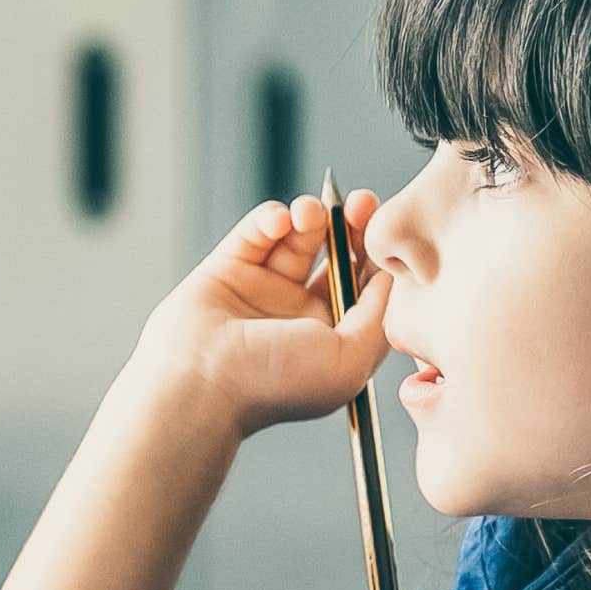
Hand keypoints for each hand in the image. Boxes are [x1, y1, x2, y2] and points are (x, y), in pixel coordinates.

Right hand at [130, 193, 391, 438]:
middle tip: (360, 203)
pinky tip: (278, 222)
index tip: (384, 230)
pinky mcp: (227, 269)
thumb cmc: (275, 383)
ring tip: (310, 213)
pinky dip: (270, 218)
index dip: (377, 253)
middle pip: (337, 253)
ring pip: (298, 236)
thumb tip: (389, 275)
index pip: (365, 283)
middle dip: (352, 224)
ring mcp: (263, 289)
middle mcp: (300, 312)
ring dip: (311, 216)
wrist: (202, 385)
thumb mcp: (350, 360)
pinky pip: (256, 231)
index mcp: (332, 337)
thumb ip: (378, 316)